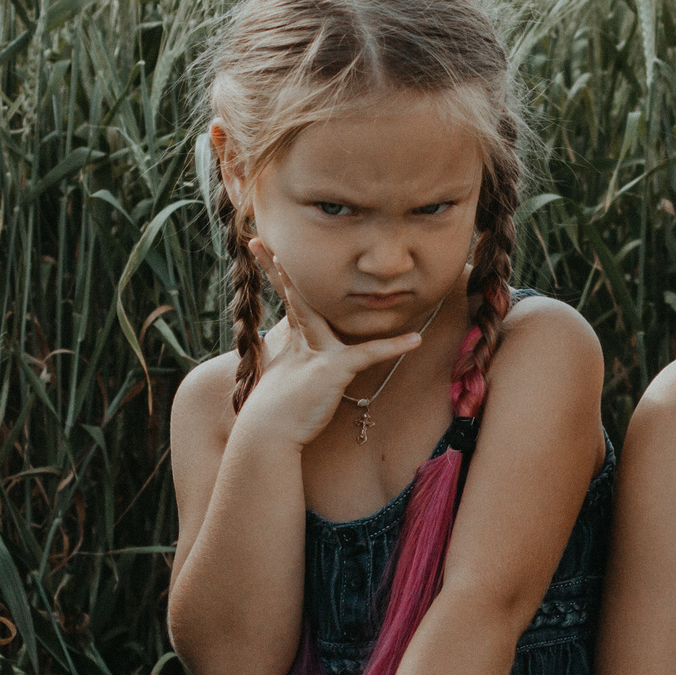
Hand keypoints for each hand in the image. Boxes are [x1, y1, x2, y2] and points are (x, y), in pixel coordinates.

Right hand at [240, 241, 427, 447]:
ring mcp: (317, 352)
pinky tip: (416, 340)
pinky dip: (393, 347)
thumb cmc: (276, 412)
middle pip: (292, 295)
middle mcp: (302, 340)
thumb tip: (302, 361)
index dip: (278, 273)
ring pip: (327, 314)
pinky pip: (367, 354)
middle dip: (276, 267)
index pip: (287, 299)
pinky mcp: (333, 370)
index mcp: (293, 341)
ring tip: (362, 271)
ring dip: (340, 294)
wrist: (268, 433)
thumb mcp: (285, 381)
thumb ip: (297, 364)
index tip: (268, 248)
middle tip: (259, 241)